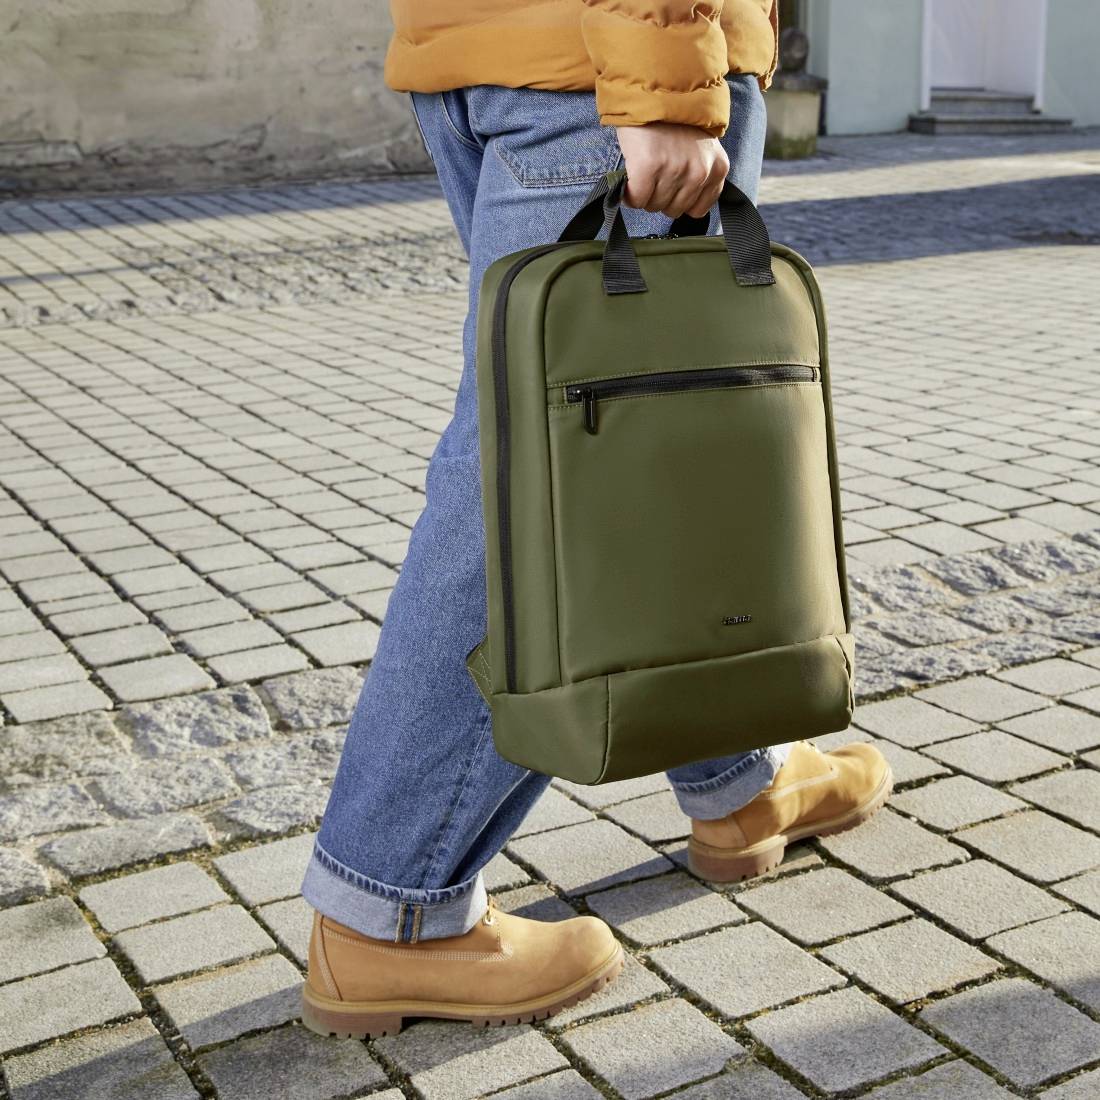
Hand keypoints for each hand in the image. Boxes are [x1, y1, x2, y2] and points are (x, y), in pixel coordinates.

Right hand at [615, 122, 729, 218]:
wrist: (654, 88)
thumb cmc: (675, 122)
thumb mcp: (702, 148)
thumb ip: (701, 175)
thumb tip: (686, 208)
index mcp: (718, 168)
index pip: (697, 210)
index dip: (679, 200)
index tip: (671, 183)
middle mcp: (700, 171)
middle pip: (673, 211)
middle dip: (660, 196)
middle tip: (655, 172)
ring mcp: (675, 169)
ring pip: (654, 206)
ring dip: (644, 194)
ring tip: (644, 169)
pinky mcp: (650, 167)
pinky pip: (636, 199)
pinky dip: (628, 193)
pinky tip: (630, 177)